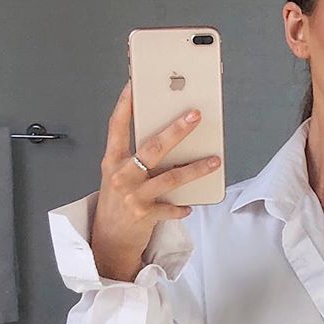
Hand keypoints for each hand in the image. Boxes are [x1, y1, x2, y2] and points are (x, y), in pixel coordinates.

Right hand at [90, 78, 221, 281]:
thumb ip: (135, 157)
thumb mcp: (118, 175)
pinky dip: (182, 206)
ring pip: (170, 177)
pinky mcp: (144, 215)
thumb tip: (168, 137)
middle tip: (195, 115)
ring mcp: (133, 196)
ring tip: (214, 160)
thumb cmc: (117, 202)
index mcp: (112, 161)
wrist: (108, 240)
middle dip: (176, 130)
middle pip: (152, 147)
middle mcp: (121, 175)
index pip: (117, 126)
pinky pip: (172, 207)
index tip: (135, 83)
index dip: (125, 103)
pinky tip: (190, 205)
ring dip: (195, 168)